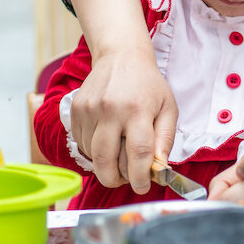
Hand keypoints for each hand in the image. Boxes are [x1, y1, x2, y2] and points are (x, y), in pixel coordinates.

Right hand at [70, 50, 177, 192]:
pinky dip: (93, 151)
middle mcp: (111, 110)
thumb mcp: (168, 108)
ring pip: (92, 155)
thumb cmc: (148, 85)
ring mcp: (90, 110)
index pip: (138, 153)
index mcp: (137, 109)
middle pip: (106, 161)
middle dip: (115, 180)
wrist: (121, 56)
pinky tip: (107, 140)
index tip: (142, 187)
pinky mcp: (76, 110)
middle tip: (126, 180)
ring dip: (105, 165)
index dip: (140, 177)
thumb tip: (159, 168)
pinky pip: (81, 144)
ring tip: (119, 156)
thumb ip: (165, 139)